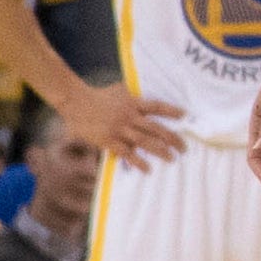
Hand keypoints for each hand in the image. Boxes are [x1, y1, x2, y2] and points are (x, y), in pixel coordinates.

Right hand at [63, 81, 185, 169]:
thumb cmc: (99, 96)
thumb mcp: (120, 90)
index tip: (185, 116)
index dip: (171, 111)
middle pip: (156, 128)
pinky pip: (127, 153)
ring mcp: (119, 129)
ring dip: (161, 151)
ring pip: (145, 142)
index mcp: (133, 103)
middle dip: (173, 139)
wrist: (75, 102)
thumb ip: (134, 95)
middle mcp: (129, 116)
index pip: (156, 106)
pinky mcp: (108, 140)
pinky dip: (138, 162)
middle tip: (184, 148)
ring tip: (172, 158)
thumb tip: (149, 93)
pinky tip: (148, 169)